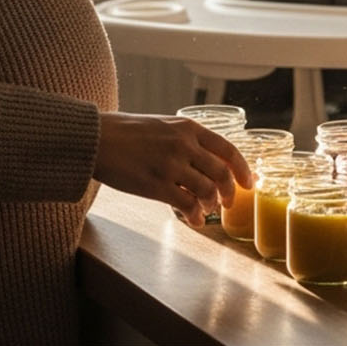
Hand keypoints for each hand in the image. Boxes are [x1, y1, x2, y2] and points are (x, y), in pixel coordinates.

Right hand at [93, 113, 253, 225]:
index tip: (248, 183)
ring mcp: (171, 165)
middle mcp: (184, 145)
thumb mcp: (164, 125)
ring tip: (206, 210)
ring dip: (210, 205)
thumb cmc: (128, 132)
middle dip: (229, 193)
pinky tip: (193, 220)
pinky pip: (186, 204)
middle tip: (228, 202)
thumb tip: (207, 160)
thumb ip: (186, 139)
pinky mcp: (156, 185)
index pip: (228, 150)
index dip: (242, 169)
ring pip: (207, 191)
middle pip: (221, 174)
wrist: (98, 138)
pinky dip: (195, 216)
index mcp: (188, 128)